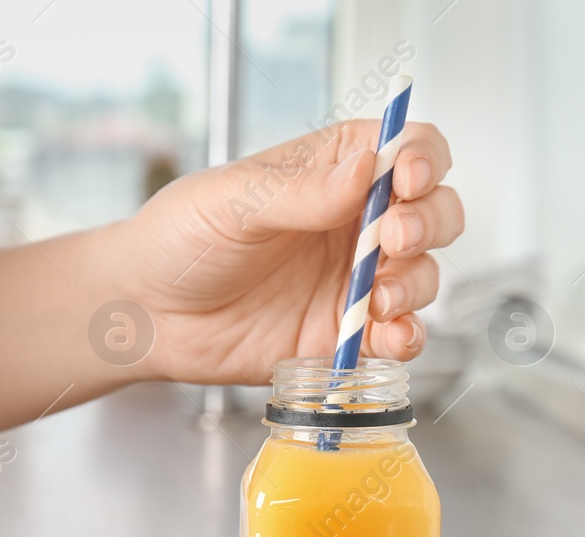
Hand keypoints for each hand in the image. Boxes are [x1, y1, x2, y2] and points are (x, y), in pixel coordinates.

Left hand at [115, 120, 463, 384]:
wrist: (149, 315)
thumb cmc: (179, 239)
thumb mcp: (234, 201)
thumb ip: (304, 191)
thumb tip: (367, 168)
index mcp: (335, 171)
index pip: (409, 148)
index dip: (422, 160)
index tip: (405, 181)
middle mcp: (356, 223)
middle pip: (434, 211)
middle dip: (428, 224)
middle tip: (392, 241)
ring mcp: (356, 281)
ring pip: (424, 275)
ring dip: (416, 285)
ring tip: (377, 299)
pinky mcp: (346, 335)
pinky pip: (398, 336)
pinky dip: (406, 338)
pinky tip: (386, 338)